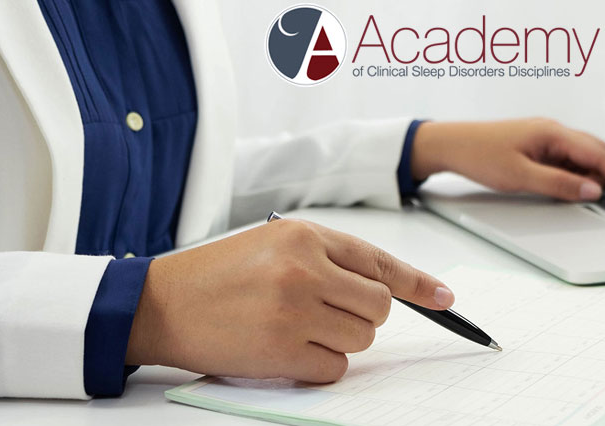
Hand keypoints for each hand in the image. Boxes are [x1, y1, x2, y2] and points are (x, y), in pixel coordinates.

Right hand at [124, 219, 452, 381]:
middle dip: (362, 317)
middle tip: (325, 314)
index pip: (379, 261)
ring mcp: (294, 310)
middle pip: (378, 307)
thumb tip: (384, 290)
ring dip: (339, 341)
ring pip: (361, 339)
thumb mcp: (272, 244)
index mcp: (304, 235)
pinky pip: (335, 368)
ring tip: (296, 328)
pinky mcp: (281, 349)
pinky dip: (318, 366)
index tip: (445, 298)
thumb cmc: (216, 276)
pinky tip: (285, 349)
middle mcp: (303, 268)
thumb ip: (326, 259)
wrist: (158, 304)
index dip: (418, 283)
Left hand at [411, 118, 604, 200]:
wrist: (450, 143)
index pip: (600, 156)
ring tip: (570, 195)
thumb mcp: (521, 177)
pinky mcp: (539, 145)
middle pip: (598, 153)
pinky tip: (560, 186)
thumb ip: (559, 185)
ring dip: (586, 176)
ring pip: (583, 156)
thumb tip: (594, 191)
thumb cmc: (480, 155)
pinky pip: (567, 159)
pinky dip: (572, 174)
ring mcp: (547, 137)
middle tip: (597, 200)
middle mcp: (555, 131)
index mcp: (554, 133)